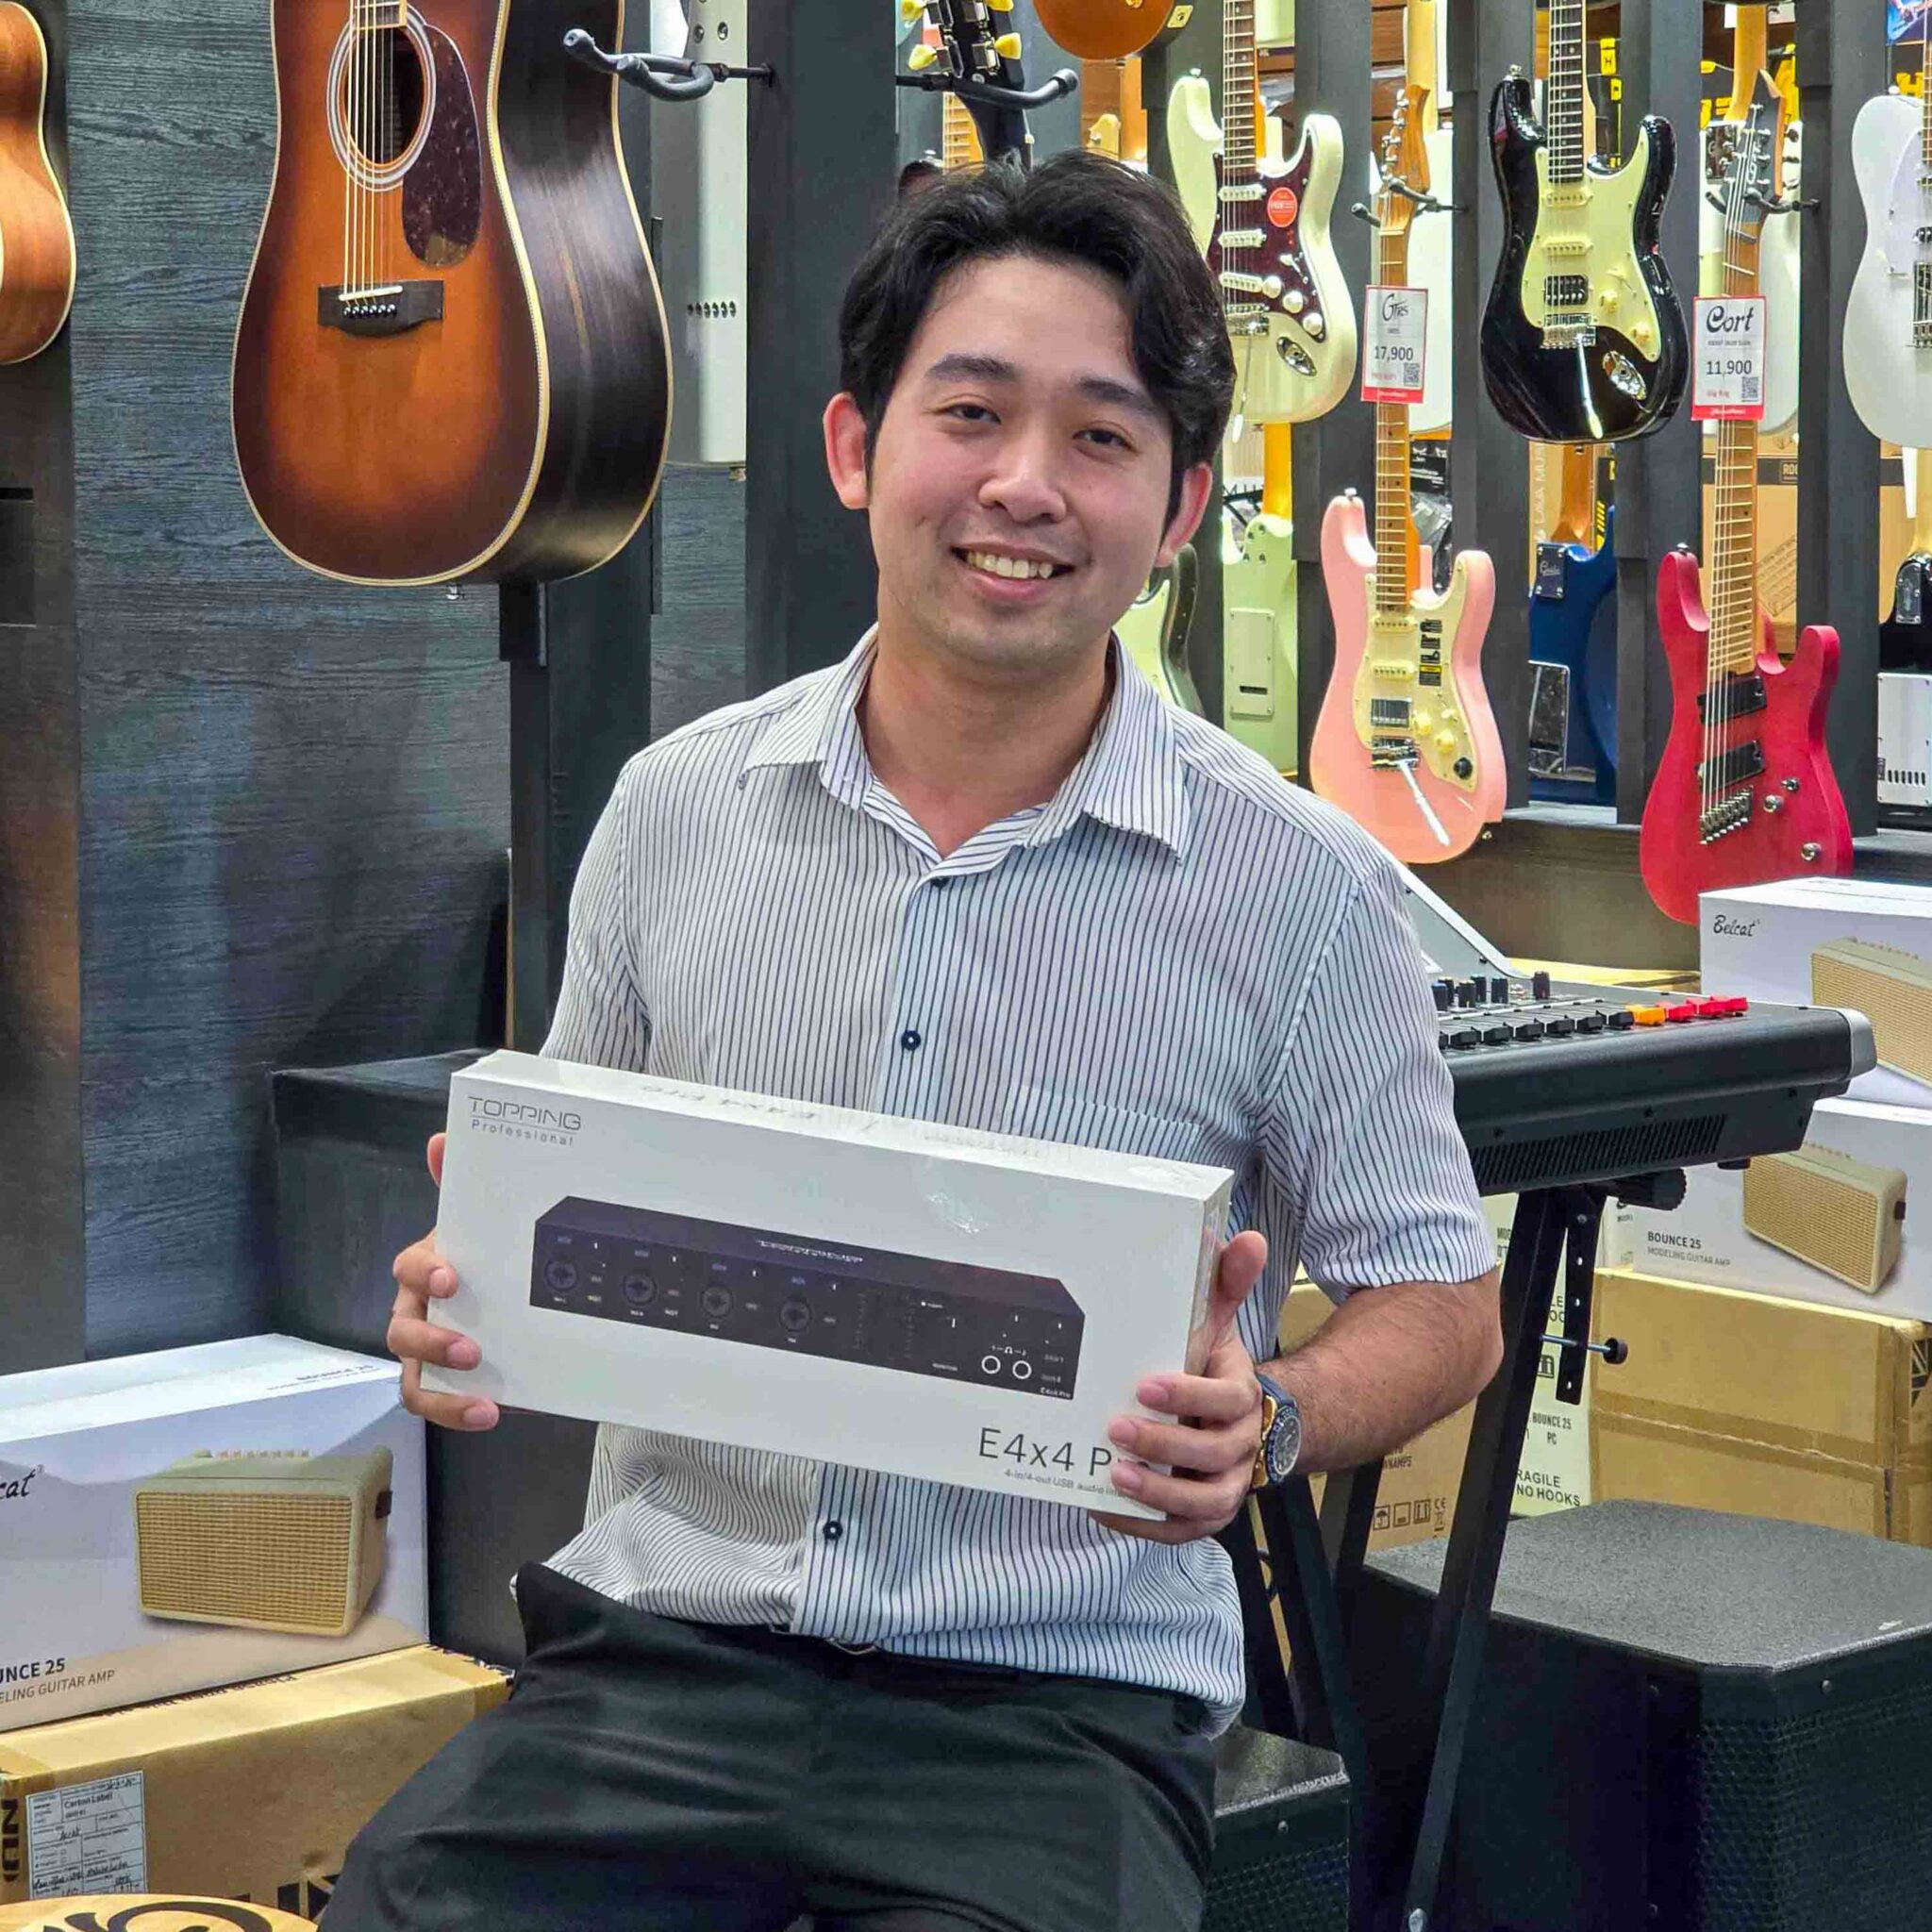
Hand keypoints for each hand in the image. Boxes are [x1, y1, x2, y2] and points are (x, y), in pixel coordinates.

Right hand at [387, 1132, 499, 1431]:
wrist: (497, 1293)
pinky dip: (457, 1411)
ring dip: (442, 1390)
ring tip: (481, 1399)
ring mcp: (425, 1350)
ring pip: (411, 1376)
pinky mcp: (443, 1381)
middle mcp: (415, 1312)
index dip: (425, 1272)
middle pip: (400, 1331)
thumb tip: (443, 1140)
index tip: (452, 1278)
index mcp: (422, 1270)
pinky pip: (433, 1401)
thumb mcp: (476, 1220)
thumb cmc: (478, 1255)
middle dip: (433, 1340)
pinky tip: (490, 1412)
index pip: (408, 1268)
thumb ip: (460, 1185)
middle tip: (472, 1348)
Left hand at [1090, 1230, 1267, 1546]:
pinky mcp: (1201, 1512)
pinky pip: (1181, 1531)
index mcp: (1242, 1394)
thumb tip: (1245, 1237)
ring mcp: (1224, 1482)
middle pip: (1216, 1455)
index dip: (1191, 1396)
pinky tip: (1103, 1508)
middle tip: (1117, 1427)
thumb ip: (1225, 1281)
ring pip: (1206, 1503)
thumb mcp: (1212, 1321)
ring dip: (1160, 1494)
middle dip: (1167, 1444)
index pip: (1231, 1400)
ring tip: (1114, 1474)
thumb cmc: (1205, 1364)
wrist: (1226, 1416)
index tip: (1145, 1384)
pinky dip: (1144, 1525)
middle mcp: (1239, 1443)